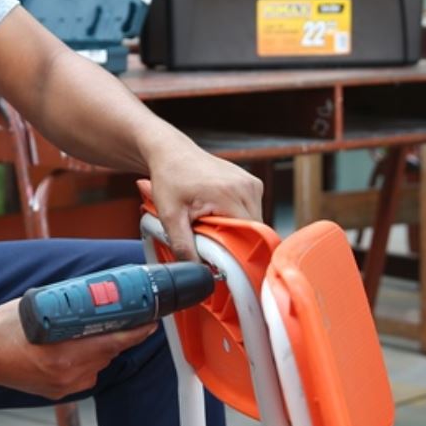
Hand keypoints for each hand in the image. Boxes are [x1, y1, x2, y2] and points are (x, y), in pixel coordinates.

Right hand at [0, 298, 156, 399]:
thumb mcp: (37, 307)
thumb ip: (66, 307)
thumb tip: (90, 295)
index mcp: (64, 355)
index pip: (114, 342)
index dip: (137, 331)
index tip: (150, 320)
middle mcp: (67, 375)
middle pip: (109, 354)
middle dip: (120, 336)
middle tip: (127, 316)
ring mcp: (61, 387)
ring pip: (98, 366)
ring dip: (102, 348)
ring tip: (97, 329)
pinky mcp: (55, 392)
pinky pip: (84, 375)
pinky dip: (87, 360)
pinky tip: (78, 346)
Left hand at [144, 144, 263, 260]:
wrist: (171, 152)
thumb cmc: (170, 178)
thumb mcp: (169, 216)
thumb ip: (183, 246)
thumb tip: (197, 272)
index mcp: (229, 194)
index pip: (249, 236)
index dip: (239, 252)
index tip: (224, 261)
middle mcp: (246, 187)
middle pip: (254, 231)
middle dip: (236, 242)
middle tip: (213, 241)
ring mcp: (252, 183)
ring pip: (255, 222)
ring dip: (237, 230)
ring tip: (213, 224)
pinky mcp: (251, 182)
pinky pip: (253, 211)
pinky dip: (238, 218)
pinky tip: (219, 214)